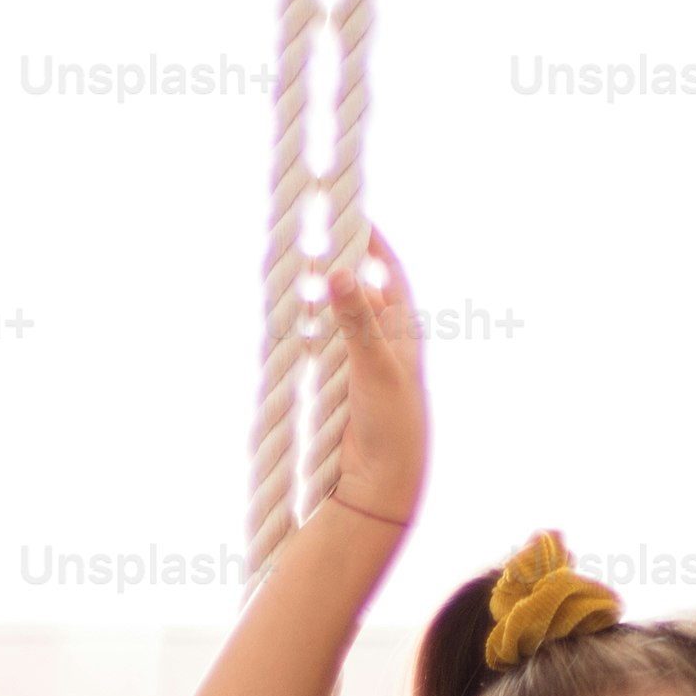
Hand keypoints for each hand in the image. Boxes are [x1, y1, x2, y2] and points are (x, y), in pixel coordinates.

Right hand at [319, 228, 429, 528]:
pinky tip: (292, 326)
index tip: (352, 212)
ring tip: (294, 274)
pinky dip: (307, 332)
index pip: (390, 272)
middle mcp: (385, 342)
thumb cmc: (392, 423)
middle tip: (309, 242)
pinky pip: (323, 348)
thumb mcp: (374, 365)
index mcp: (404, 331)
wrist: (381, 484)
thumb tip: (339, 270)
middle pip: (359, 290)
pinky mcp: (341, 387)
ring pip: (337, 318)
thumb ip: (355, 318)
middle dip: (336, 265)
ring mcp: (361, 364)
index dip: (373, 242)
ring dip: (318, 298)